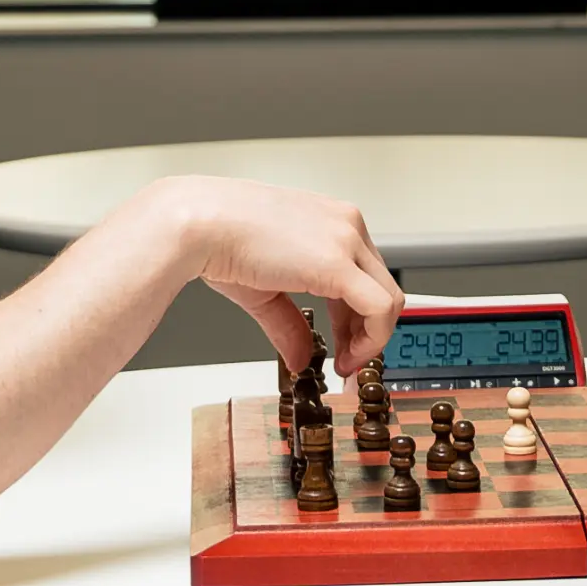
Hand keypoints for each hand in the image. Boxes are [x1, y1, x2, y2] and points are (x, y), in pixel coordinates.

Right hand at [124, 175, 403, 379]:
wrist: (197, 224)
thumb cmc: (219, 237)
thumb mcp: (266, 287)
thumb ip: (290, 324)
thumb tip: (301, 357)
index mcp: (329, 221)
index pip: (364, 273)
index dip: (357, 316)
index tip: (345, 342)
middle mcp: (345, 225)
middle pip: (380, 287)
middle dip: (366, 332)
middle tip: (346, 361)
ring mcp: (346, 240)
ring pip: (388, 299)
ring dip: (372, 339)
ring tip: (344, 364)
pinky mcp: (339, 263)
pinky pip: (379, 308)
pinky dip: (372, 339)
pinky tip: (347, 357)